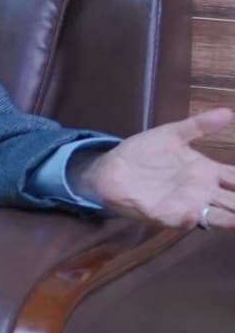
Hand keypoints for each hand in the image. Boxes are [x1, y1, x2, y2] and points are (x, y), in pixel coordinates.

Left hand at [79, 107, 234, 228]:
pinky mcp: (166, 214)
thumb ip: (200, 125)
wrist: (110, 169)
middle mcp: (204, 192)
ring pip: (221, 216)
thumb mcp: (173, 134)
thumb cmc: (143, 154)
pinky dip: (194, 219)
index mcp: (208, 173)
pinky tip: (203, 215)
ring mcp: (188, 204)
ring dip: (234, 218)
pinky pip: (185, 220)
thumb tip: (229, 112)